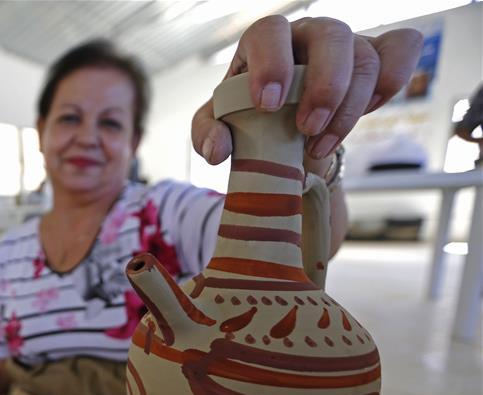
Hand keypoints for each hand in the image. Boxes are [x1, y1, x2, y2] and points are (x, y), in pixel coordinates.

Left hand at [193, 16, 422, 163]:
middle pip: (331, 35)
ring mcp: (346, 43)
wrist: (286, 135)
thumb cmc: (249, 120)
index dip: (272, 63)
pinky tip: (370, 110)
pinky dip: (393, 79)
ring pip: (365, 56)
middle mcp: (307, 35)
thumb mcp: (218, 128)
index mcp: (264, 42)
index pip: (270, 31)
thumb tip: (216, 150)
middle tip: (306, 129)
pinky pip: (402, 47)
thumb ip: (206, 134)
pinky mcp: (377, 56)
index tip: (268, 104)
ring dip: (349, 107)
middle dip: (324, 86)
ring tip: (320, 145)